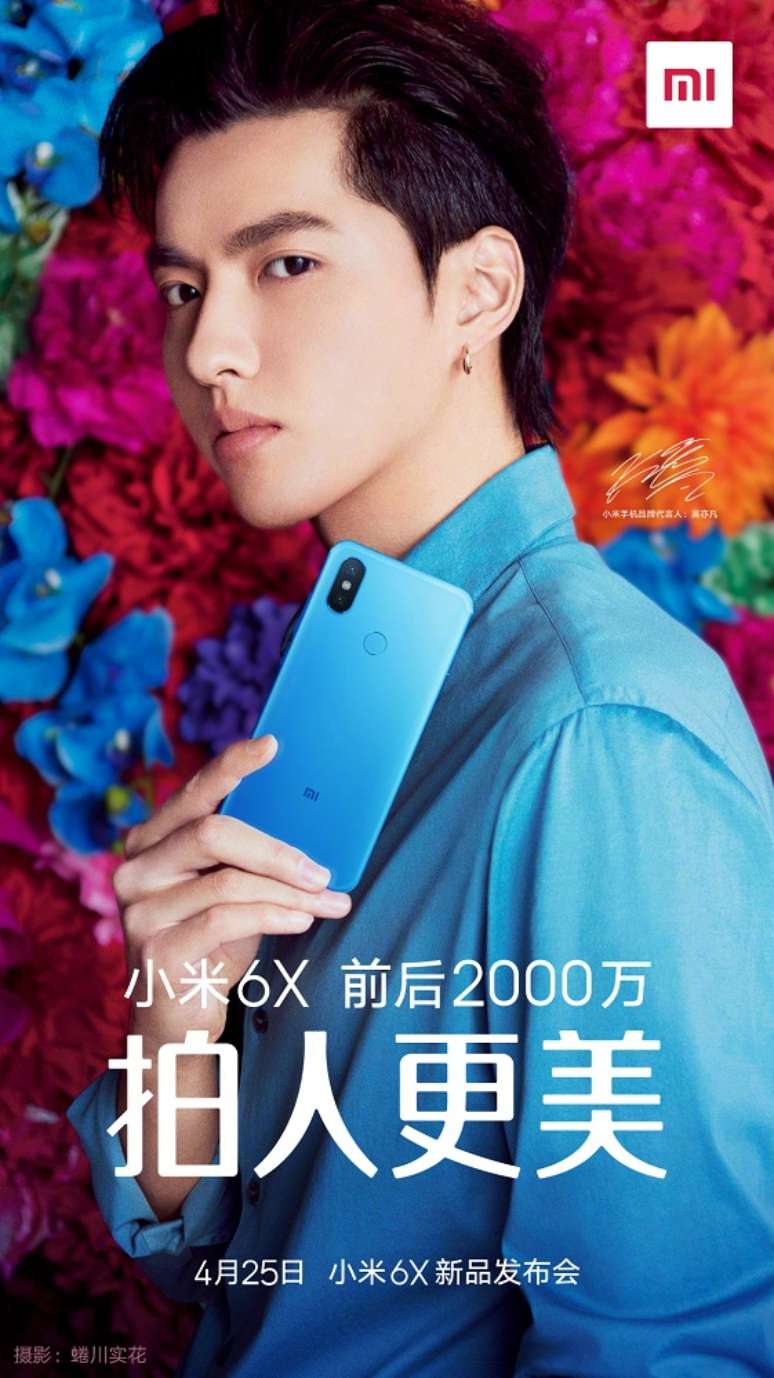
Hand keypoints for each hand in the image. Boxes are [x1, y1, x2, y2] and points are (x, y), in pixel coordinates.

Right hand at [112, 734, 350, 1047]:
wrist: (180, 1019)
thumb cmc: (213, 943)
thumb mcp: (232, 890)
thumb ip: (251, 858)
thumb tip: (316, 833)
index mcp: (153, 840)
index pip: (195, 792)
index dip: (232, 765)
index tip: (273, 745)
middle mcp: (136, 868)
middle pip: (213, 833)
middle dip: (278, 850)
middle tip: (322, 870)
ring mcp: (140, 910)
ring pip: (227, 880)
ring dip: (289, 891)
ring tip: (327, 902)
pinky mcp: (155, 950)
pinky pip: (225, 920)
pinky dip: (273, 915)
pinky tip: (301, 919)